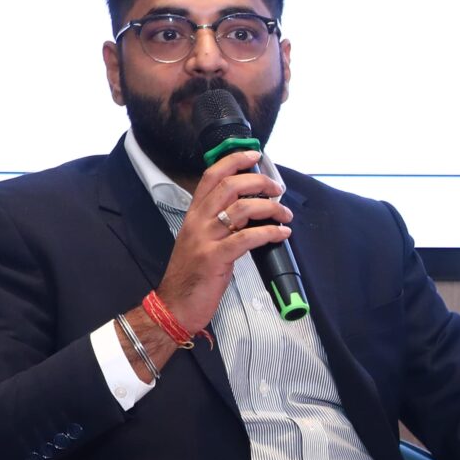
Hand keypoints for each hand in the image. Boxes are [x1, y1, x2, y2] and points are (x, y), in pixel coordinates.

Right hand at [153, 150, 291, 333]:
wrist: (174, 305)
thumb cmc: (192, 274)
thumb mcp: (202, 240)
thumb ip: (220, 223)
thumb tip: (250, 210)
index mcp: (195, 215)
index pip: (211, 176)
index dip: (233, 161)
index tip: (254, 155)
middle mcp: (198, 222)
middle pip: (230, 186)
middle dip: (259, 182)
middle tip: (277, 188)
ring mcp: (205, 239)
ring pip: (241, 209)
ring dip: (270, 207)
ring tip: (285, 213)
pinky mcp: (215, 258)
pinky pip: (246, 238)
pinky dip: (269, 233)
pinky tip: (282, 234)